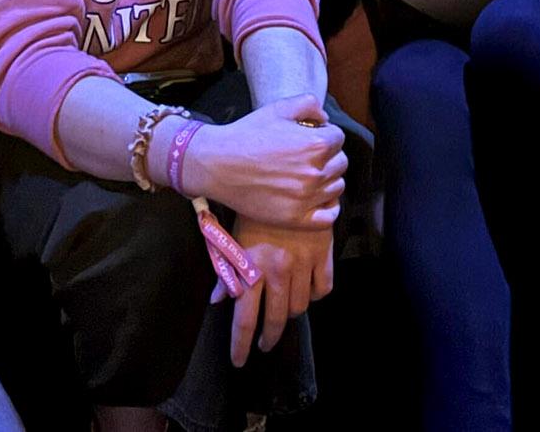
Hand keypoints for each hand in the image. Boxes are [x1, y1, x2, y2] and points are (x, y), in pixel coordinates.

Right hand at [187, 95, 346, 228]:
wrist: (218, 164)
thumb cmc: (247, 134)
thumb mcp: (278, 108)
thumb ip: (309, 104)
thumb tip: (325, 119)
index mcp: (316, 144)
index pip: (338, 138)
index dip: (324, 134)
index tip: (309, 138)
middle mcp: (316, 172)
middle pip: (340, 163)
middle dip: (328, 156)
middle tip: (307, 156)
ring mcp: (307, 198)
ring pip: (336, 188)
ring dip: (327, 179)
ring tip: (307, 175)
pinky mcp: (296, 218)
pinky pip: (328, 216)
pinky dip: (327, 208)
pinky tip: (315, 199)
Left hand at [225, 217, 333, 366]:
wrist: (286, 179)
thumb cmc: (252, 208)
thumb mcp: (232, 237)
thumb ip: (225, 271)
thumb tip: (216, 301)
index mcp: (251, 268)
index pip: (244, 319)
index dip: (240, 345)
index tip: (239, 361)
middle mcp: (277, 271)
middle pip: (276, 320)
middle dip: (269, 338)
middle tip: (264, 345)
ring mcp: (302, 264)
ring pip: (300, 307)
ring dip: (291, 313)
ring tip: (283, 311)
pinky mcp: (323, 254)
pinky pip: (323, 288)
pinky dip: (316, 294)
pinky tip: (307, 290)